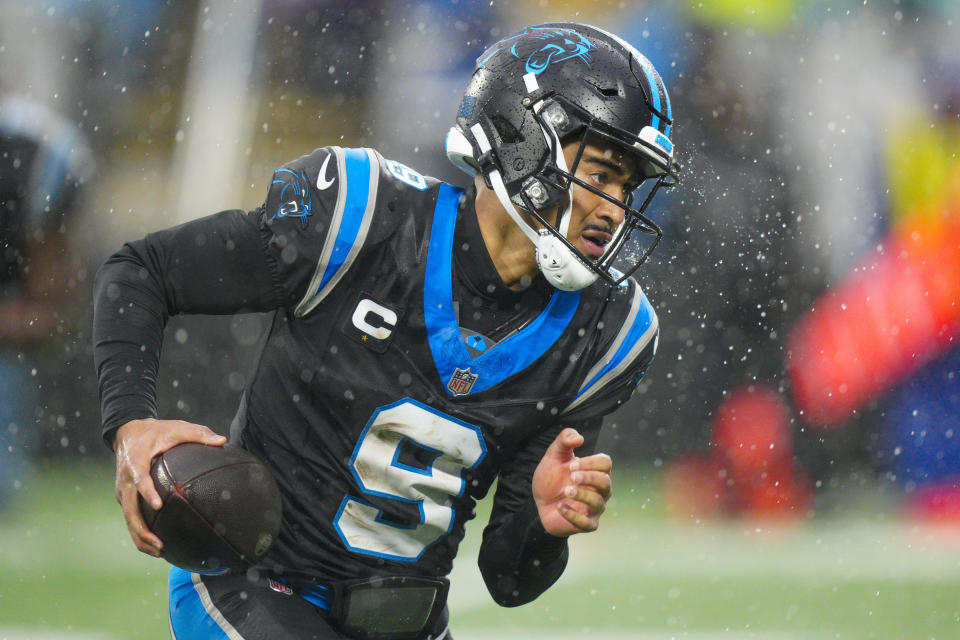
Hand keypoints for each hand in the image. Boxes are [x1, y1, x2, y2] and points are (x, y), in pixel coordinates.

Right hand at [113, 418, 225, 556]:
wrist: (128, 432)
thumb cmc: (157, 431)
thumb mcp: (177, 427)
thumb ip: (199, 434)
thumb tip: (223, 441)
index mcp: (136, 461)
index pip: (139, 478)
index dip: (147, 492)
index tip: (158, 505)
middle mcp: (125, 480)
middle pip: (129, 510)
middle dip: (142, 530)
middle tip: (160, 544)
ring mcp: (123, 491)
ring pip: (129, 519)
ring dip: (140, 538)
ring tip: (160, 552)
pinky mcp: (125, 498)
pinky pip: (131, 518)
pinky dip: (140, 534)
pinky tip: (156, 546)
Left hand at [532, 428, 611, 537]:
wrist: (538, 502)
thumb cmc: (551, 478)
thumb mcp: (554, 455)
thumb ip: (564, 441)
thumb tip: (579, 438)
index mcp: (595, 471)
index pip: (605, 463)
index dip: (590, 463)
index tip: (571, 466)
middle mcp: (599, 490)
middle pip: (606, 482)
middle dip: (589, 478)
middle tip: (571, 476)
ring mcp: (594, 508)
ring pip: (598, 503)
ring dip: (582, 495)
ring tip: (565, 491)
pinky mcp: (586, 524)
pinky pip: (588, 524)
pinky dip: (574, 515)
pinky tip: (560, 507)